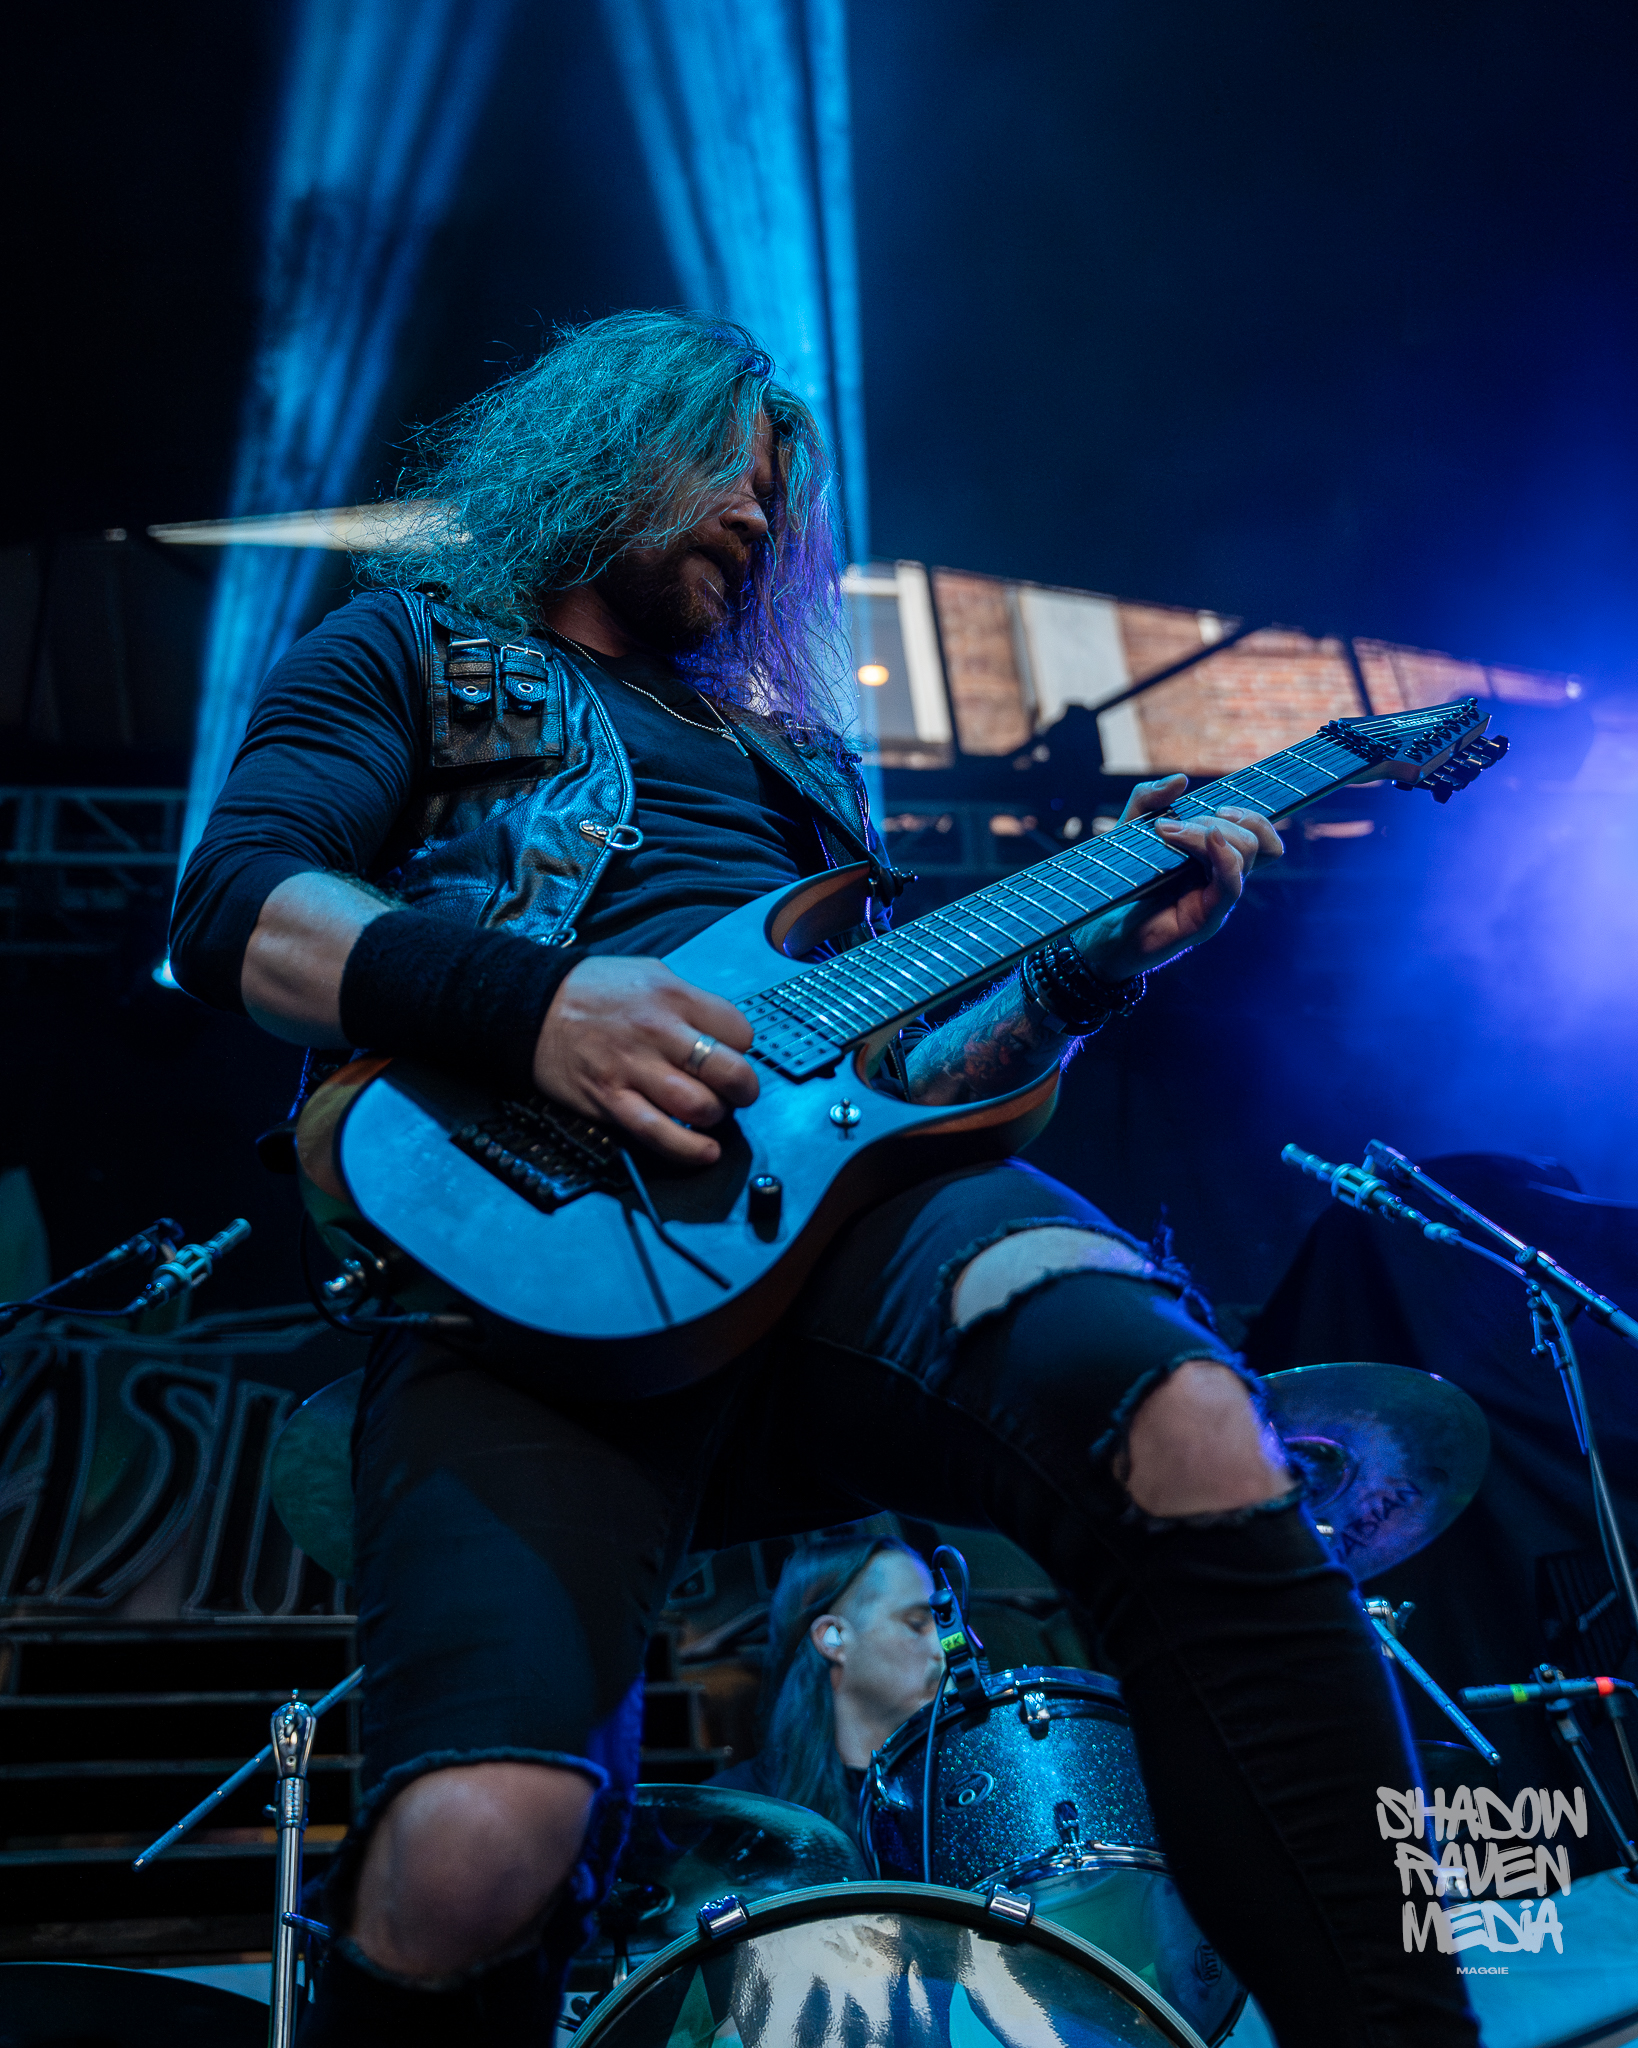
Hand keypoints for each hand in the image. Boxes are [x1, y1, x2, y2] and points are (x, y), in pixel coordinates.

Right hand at [533, 957, 758, 1164]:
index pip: (739, 1032)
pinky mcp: (610, 1101)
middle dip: (743, 1090)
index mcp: (674, 996)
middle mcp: (658, 1032)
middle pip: (729, 1072)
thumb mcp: (652, 973)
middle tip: (735, 1093)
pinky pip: (658, 1134)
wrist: (531, 1004)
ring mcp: (633, 1069)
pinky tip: (704, 1151)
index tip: (731, 1055)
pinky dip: (688, 1150)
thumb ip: (690, 1002)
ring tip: (710, 1114)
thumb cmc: (596, 989)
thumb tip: (725, 1036)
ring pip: (699, 1107)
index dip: (742, 1049)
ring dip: (716, 1118)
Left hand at [1071, 774, 1283, 981]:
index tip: (1221, 806)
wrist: (1101, 933)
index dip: (1252, 816)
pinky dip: (1223, 857)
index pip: (1260, 837)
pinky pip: (1231, 885)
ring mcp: (1218, 901)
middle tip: (1171, 824)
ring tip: (1166, 831)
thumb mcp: (1129, 833)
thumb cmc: (1121, 885)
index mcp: (1215, 861)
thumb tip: (1180, 780)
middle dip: (1216, 820)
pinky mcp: (1206, 920)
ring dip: (1206, 831)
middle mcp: (1223, 880)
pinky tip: (1205, 838)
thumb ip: (1148, 801)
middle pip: (1253, 839)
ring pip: (1244, 854)